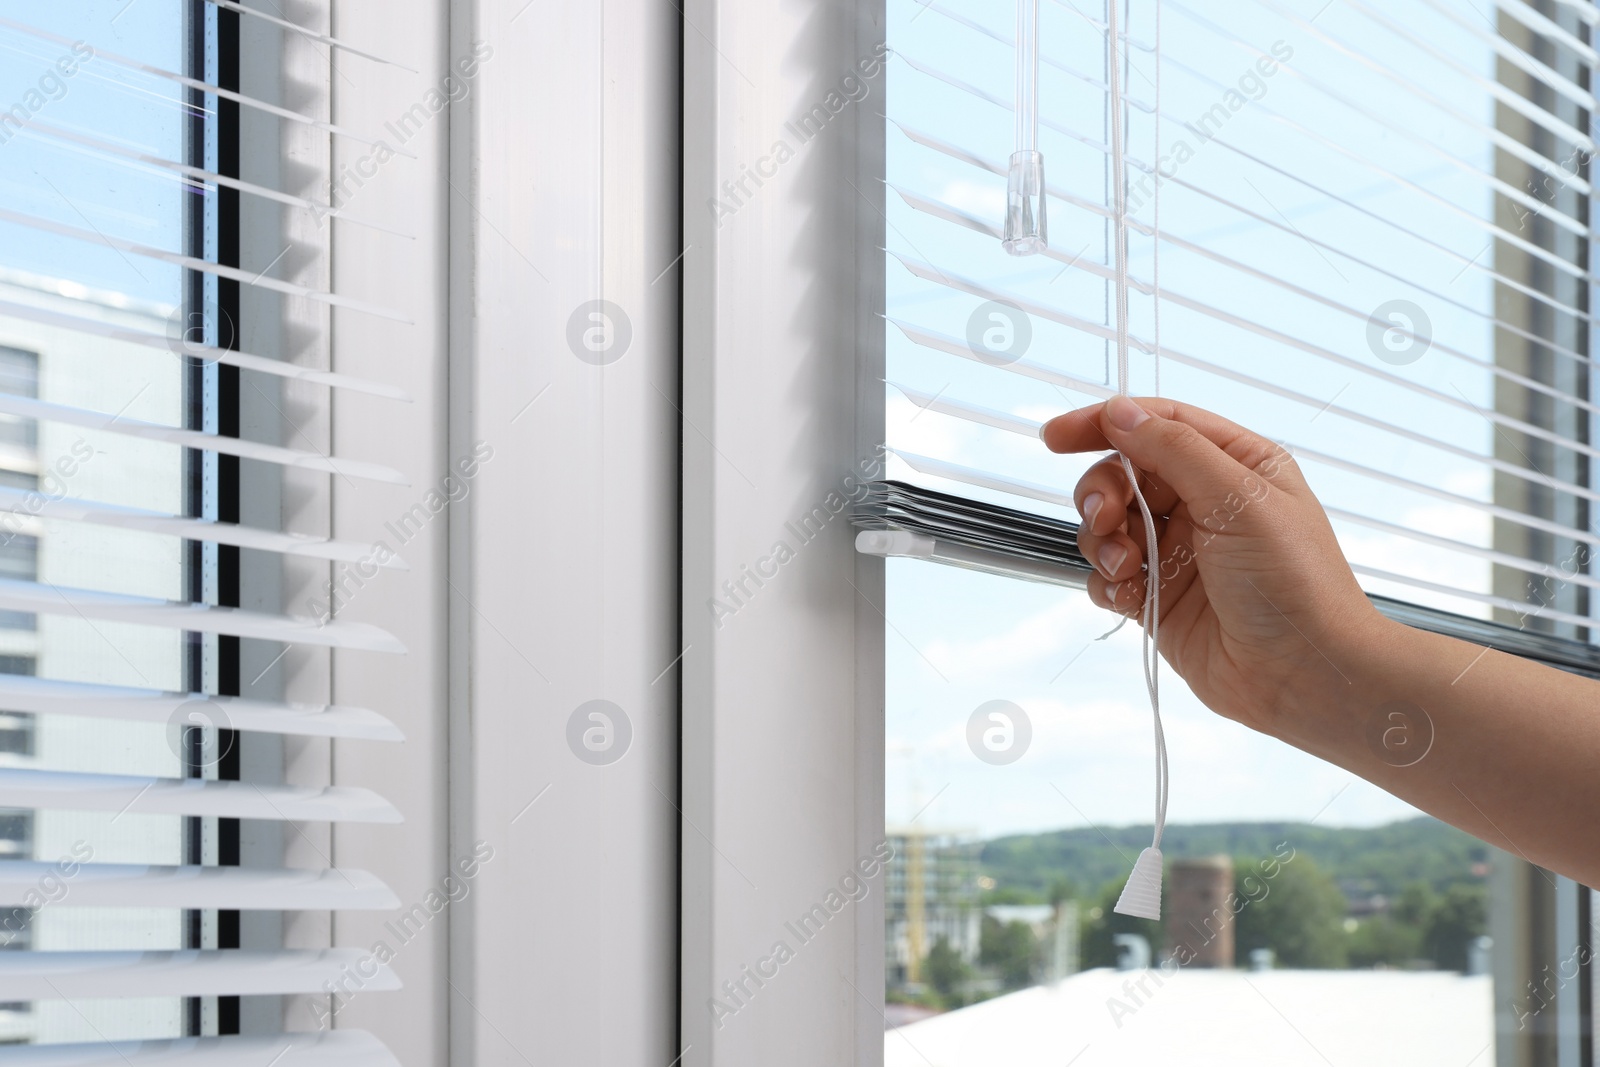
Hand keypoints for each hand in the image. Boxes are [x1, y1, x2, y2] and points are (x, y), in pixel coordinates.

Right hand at [1041, 395, 1385, 739]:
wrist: (1302, 676)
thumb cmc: (1294, 583)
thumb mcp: (1238, 498)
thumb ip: (1174, 448)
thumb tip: (1119, 412)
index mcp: (1234, 464)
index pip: (1158, 423)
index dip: (1105, 423)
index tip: (1057, 437)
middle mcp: (1203, 502)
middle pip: (1122, 474)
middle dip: (1102, 492)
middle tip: (1104, 517)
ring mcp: (1178, 551)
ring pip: (1108, 526)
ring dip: (1103, 541)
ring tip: (1127, 565)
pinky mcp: (1158, 597)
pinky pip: (1107, 576)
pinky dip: (1107, 581)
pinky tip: (1129, 594)